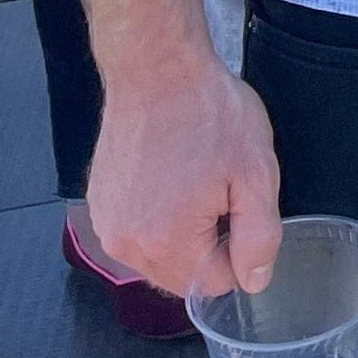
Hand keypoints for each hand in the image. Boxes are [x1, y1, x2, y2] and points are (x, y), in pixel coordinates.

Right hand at [86, 57, 280, 299]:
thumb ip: (258, 236)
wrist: (157, 71)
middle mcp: (125, 244)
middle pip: (182, 274)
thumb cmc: (210, 115)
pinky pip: (138, 231)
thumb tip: (254, 281)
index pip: (212, 285)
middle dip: (210, 243)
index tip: (242, 211)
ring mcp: (106, 225)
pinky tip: (173, 176)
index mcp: (166, 243)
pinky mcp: (99, 205)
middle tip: (222, 190)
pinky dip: (159, 215)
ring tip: (197, 179)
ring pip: (159, 254)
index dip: (238, 252)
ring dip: (184, 230)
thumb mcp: (256, 173)